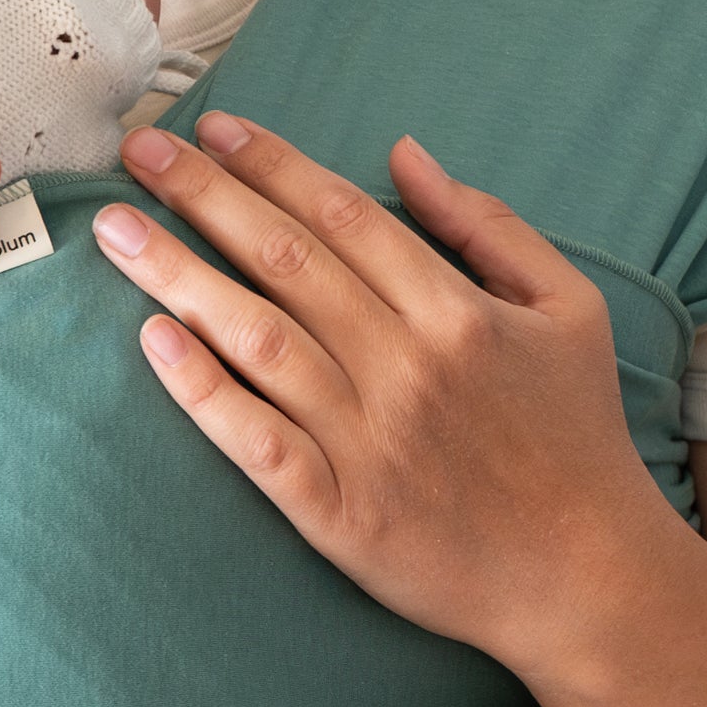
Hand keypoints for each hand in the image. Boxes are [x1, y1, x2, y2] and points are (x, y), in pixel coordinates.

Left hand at [90, 112, 678, 683]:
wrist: (588, 580)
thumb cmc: (572, 435)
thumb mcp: (566, 309)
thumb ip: (487, 225)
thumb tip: (404, 155)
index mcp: (455, 310)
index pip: (340, 215)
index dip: (269, 164)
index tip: (211, 127)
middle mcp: (406, 366)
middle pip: (285, 259)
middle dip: (204, 196)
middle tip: (138, 153)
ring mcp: (368, 440)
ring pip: (256, 338)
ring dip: (179, 276)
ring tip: (119, 231)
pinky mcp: (338, 512)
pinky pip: (255, 441)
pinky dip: (202, 390)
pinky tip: (153, 341)